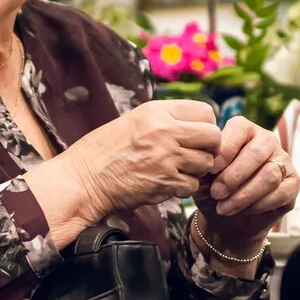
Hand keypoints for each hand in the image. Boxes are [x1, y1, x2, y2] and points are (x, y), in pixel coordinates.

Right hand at [28, 99, 221, 242]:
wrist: (85, 179)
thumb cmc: (106, 150)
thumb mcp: (135, 121)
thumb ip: (166, 119)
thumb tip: (198, 124)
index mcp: (156, 111)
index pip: (206, 111)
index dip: (205, 125)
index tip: (195, 136)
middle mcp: (164, 131)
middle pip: (214, 136)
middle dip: (209, 148)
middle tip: (193, 155)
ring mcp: (166, 158)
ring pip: (206, 163)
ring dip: (197, 170)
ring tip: (178, 170)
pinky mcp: (165, 183)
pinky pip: (193, 185)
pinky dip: (184, 188)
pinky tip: (168, 183)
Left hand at [194, 115, 297, 258]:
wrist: (227, 220)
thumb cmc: (213, 191)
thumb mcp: (203, 177)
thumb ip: (205, 166)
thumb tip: (206, 163)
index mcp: (244, 130)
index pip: (239, 129)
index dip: (225, 150)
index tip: (210, 170)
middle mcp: (267, 140)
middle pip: (256, 152)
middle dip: (233, 176)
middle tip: (216, 193)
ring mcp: (283, 161)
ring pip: (270, 174)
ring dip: (244, 194)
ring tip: (224, 207)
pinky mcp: (293, 183)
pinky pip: (282, 192)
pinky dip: (260, 204)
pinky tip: (245, 210)